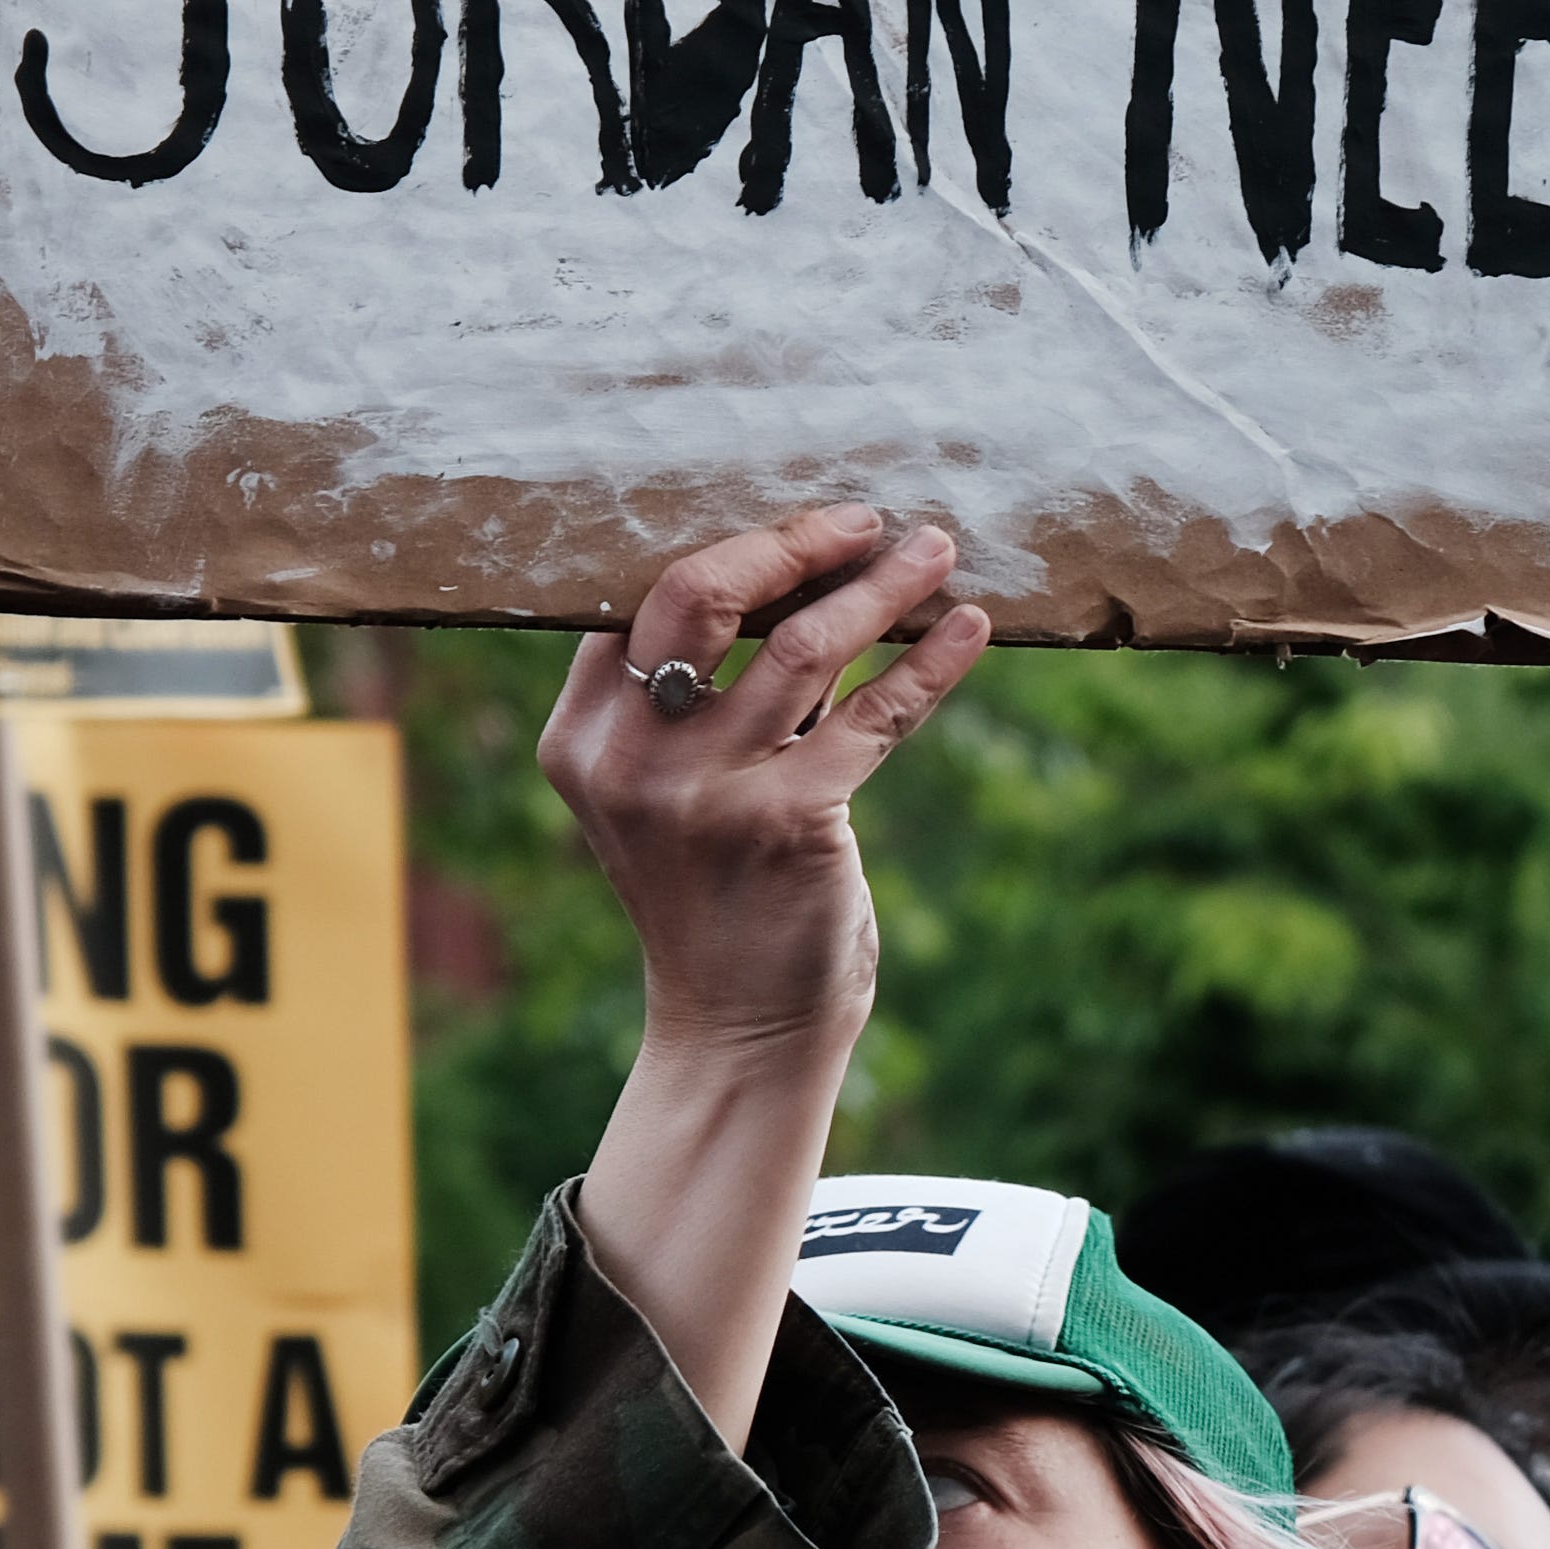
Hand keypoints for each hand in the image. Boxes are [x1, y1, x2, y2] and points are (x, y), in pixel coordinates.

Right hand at [542, 509, 988, 1446]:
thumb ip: (692, 697)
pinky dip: (931, 660)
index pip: (642, 596)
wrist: (739, 1030)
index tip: (801, 523)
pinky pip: (877, 713)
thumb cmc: (714, 892)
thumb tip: (789, 566)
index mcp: (581, 737)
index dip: (730, 545)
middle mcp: (630, 758)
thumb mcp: (665, 790)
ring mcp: (708, 792)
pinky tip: (968, 626)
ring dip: (881, 584)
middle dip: (793, 540)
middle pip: (701, 590)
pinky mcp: (791, 822)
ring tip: (935, 547)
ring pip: (805, 641)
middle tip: (863, 518)